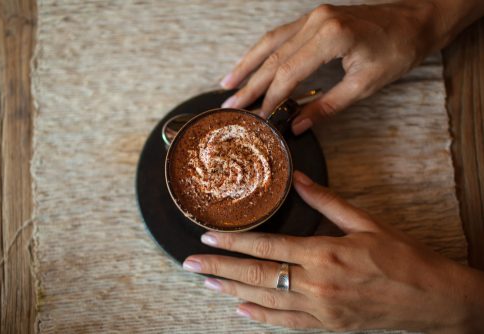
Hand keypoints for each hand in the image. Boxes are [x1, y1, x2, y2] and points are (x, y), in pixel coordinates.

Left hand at [183, 171, 483, 331]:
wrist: (433, 299)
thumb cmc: (402, 257)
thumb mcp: (365, 222)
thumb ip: (325, 201)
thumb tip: (297, 179)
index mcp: (325, 253)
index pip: (267, 246)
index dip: (234, 241)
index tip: (209, 236)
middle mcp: (317, 284)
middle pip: (257, 274)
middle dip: (220, 267)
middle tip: (190, 263)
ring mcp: (321, 309)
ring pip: (265, 300)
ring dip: (232, 290)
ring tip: (206, 282)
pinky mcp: (328, 325)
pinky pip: (286, 322)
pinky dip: (261, 316)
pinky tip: (240, 309)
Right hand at [219, 1, 482, 134]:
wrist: (415, 20)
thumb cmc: (397, 51)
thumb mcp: (364, 85)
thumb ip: (327, 106)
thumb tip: (298, 126)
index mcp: (331, 37)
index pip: (288, 72)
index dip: (270, 97)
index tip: (259, 117)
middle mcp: (316, 22)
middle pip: (273, 57)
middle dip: (250, 84)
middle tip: (231, 105)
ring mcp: (313, 16)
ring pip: (270, 42)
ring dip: (247, 64)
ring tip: (228, 83)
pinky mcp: (314, 18)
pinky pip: (280, 35)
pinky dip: (261, 51)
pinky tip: (250, 64)